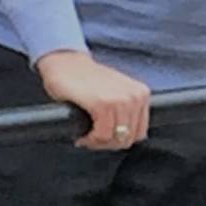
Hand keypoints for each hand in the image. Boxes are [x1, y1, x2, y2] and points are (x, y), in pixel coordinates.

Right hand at [36, 50, 150, 148]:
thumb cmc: (86, 78)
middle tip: (92, 137)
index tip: (104, 136)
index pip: (139, 133)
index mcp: (141, 94)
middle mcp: (135, 97)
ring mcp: (119, 100)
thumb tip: (125, 137)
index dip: (119, 140)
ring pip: (114, 140)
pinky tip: (82, 134)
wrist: (64, 62)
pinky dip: (90, 139)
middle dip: (107, 143)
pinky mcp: (102, 104)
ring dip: (97, 142)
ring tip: (86, 135)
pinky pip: (101, 135)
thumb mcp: (117, 91)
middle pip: (127, 139)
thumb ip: (127, 111)